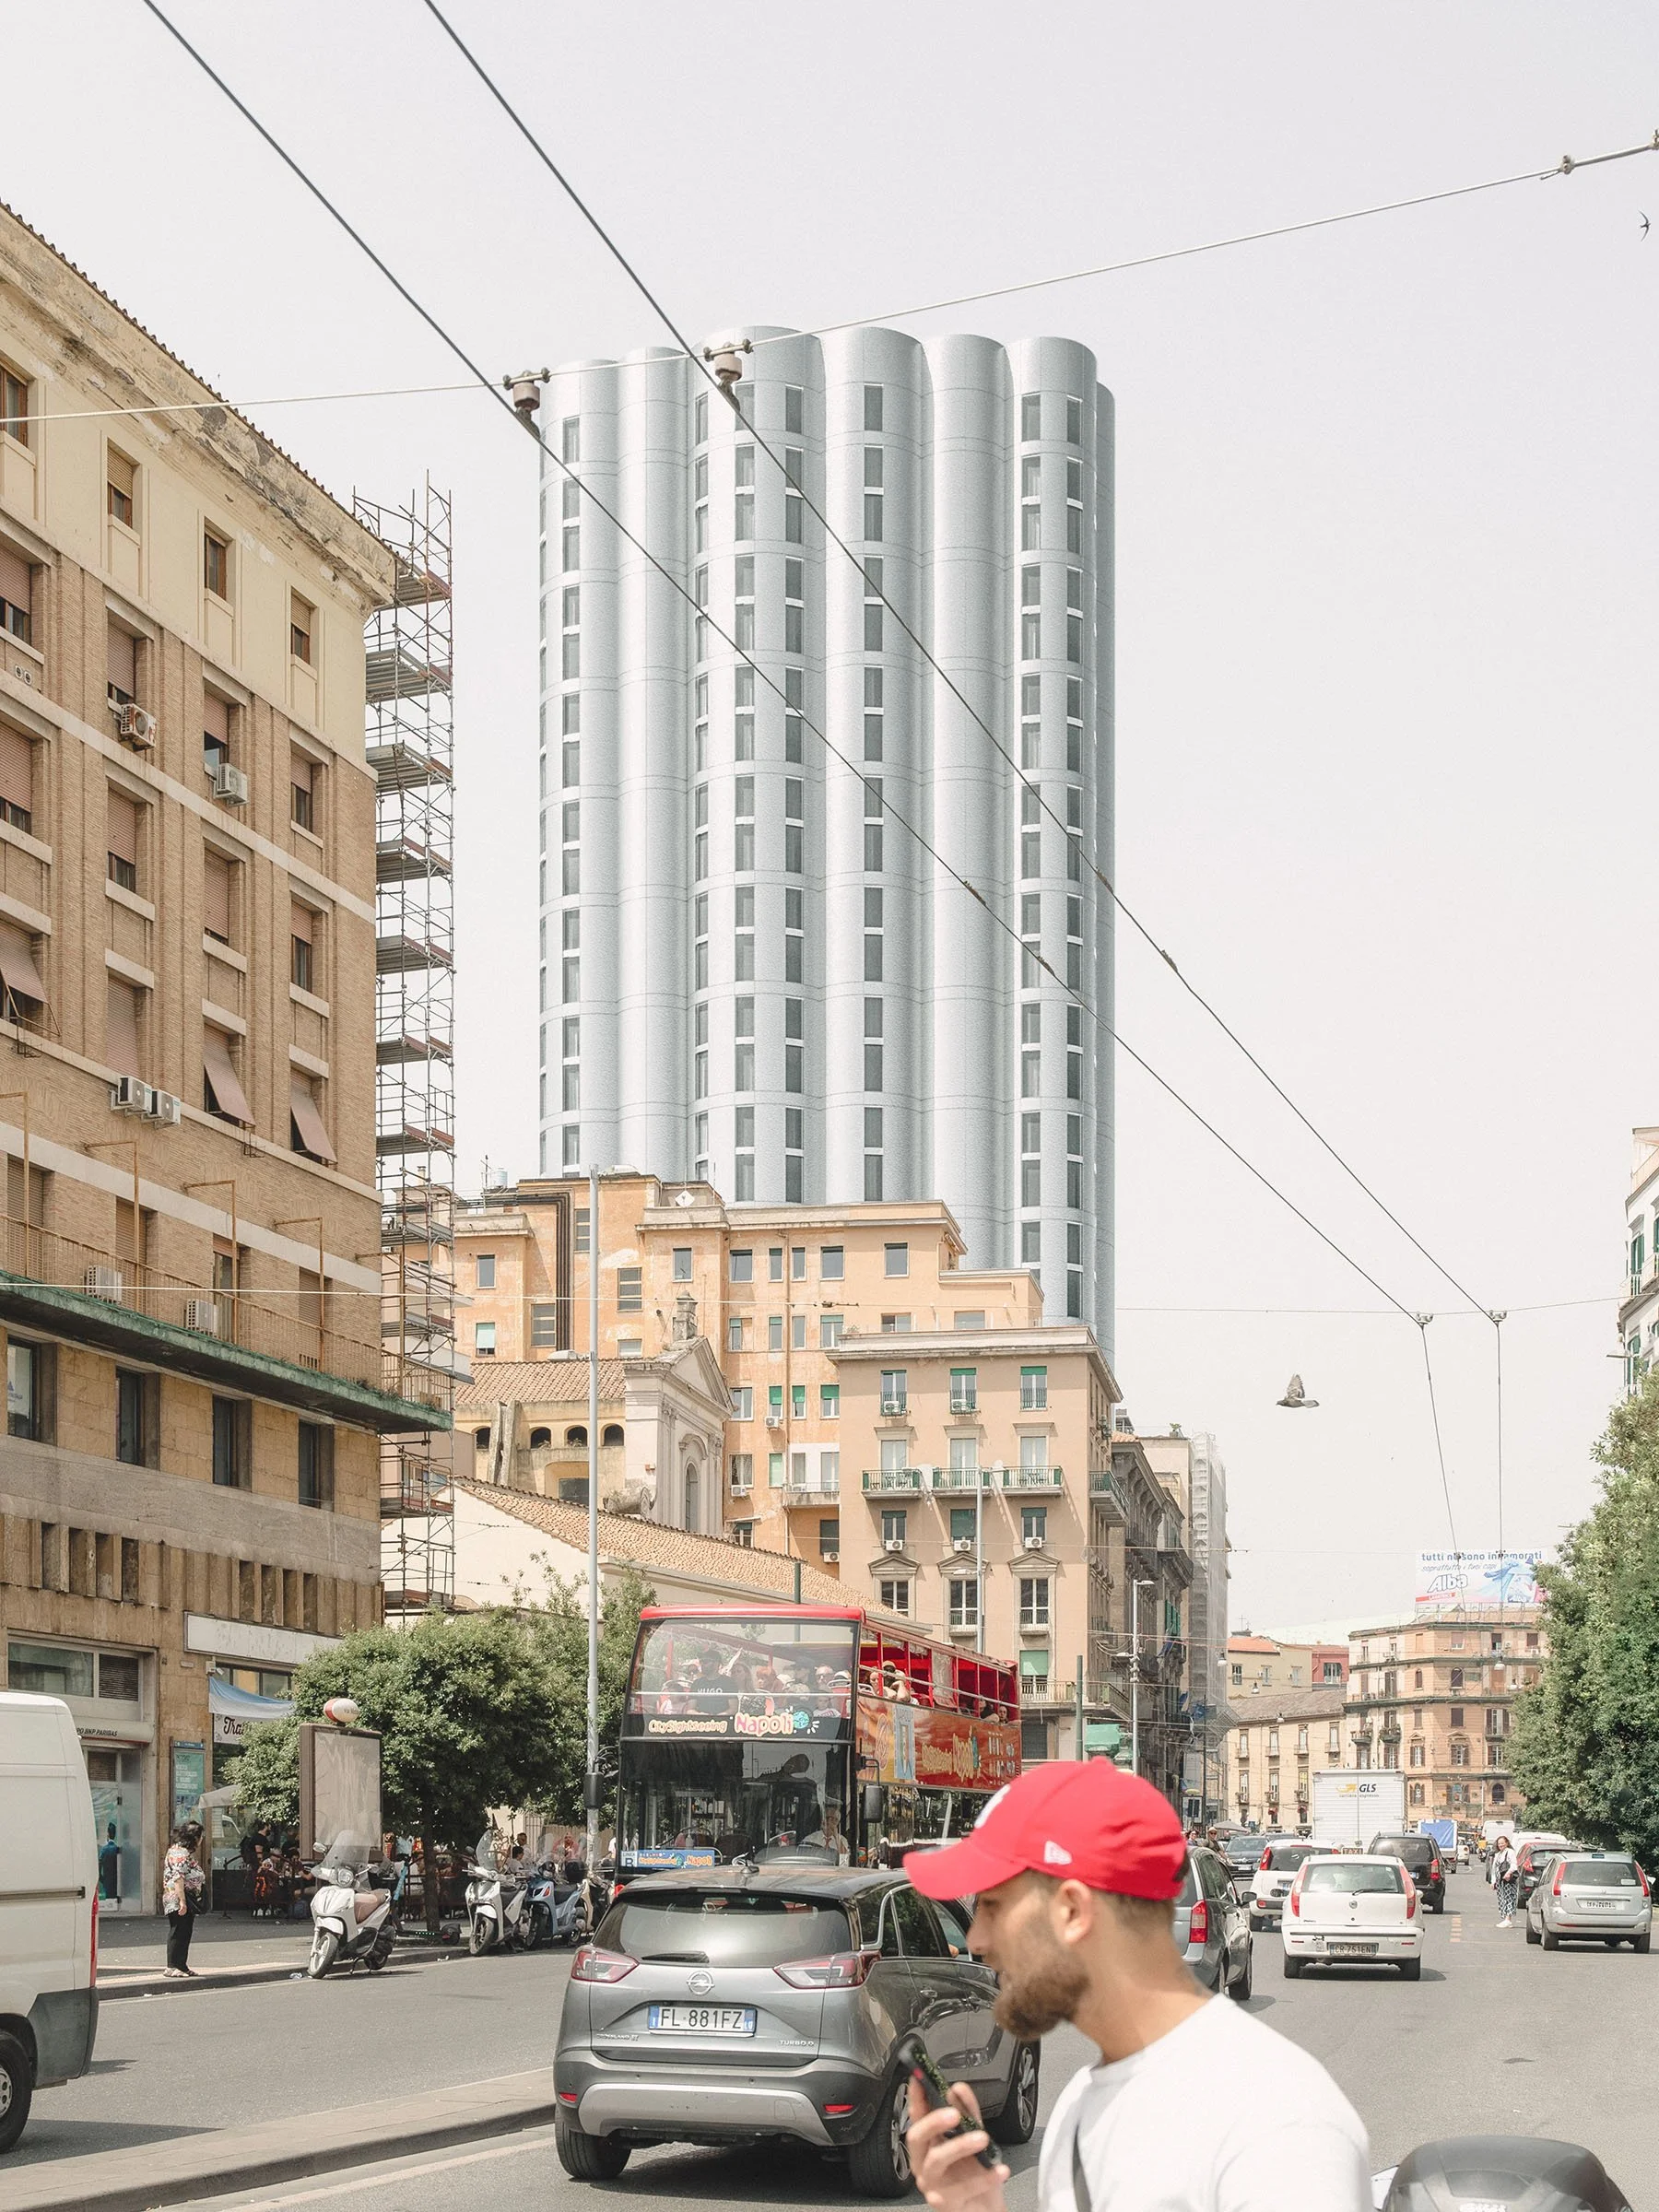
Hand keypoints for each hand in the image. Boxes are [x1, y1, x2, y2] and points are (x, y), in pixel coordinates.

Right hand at [907, 2078, 1008, 2211]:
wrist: (984, 2209)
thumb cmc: (974, 2174)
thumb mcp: (973, 2137)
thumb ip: (967, 2112)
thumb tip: (958, 2088)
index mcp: (928, 2143)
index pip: (917, 2114)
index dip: (916, 2095)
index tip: (920, 2078)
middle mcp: (925, 2162)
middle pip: (917, 2137)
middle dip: (933, 2121)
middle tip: (953, 2113)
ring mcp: (933, 2183)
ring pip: (936, 2160)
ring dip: (960, 2146)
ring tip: (982, 2138)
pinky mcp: (946, 2203)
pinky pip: (963, 2188)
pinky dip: (984, 2178)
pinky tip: (999, 2170)